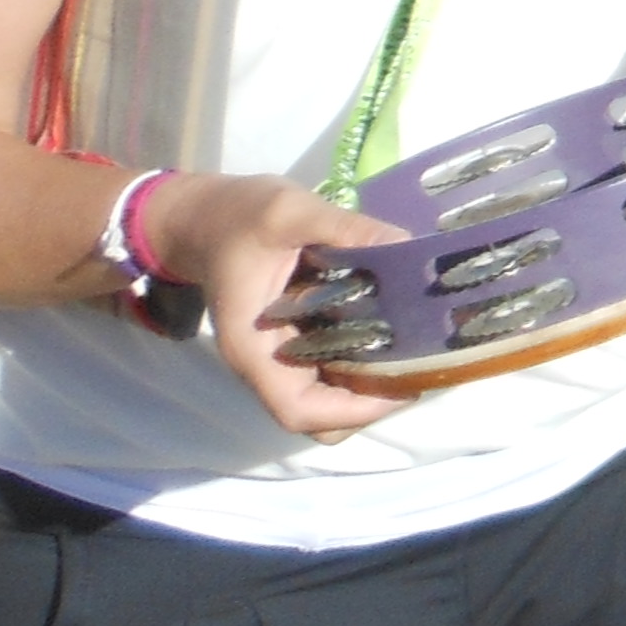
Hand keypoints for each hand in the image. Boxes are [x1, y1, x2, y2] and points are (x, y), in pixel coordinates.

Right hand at [143, 170, 412, 435]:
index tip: (403, 386)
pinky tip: (397, 324)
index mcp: (254, 348)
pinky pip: (329, 363)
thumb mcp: (290, 211)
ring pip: (326, 392)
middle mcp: (265, 363)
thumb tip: (405, 245)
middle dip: (370, 400)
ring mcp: (279, 353)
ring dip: (369, 380)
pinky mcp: (293, 337)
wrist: (205, 216)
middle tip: (420, 363)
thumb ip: (346, 228)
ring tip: (418, 346)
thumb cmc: (237, 216)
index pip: (298, 410)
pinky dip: (362, 355)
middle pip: (318, 414)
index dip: (352, 411)